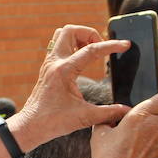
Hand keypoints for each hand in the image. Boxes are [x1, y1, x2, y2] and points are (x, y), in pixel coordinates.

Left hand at [5, 26, 131, 149]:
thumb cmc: (53, 122)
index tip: (126, 45)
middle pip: (71, 30)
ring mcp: (49, 64)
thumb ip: (108, 113)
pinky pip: (58, 46)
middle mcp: (54, 63)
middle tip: (101, 48)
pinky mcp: (47, 68)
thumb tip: (127, 111)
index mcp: (64, 71)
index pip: (91, 50)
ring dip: (79, 37)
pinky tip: (81, 59)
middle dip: (90, 34)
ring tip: (92, 51)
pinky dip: (72, 46)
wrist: (30, 126)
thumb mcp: (85, 118)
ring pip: (62, 35)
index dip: (111, 45)